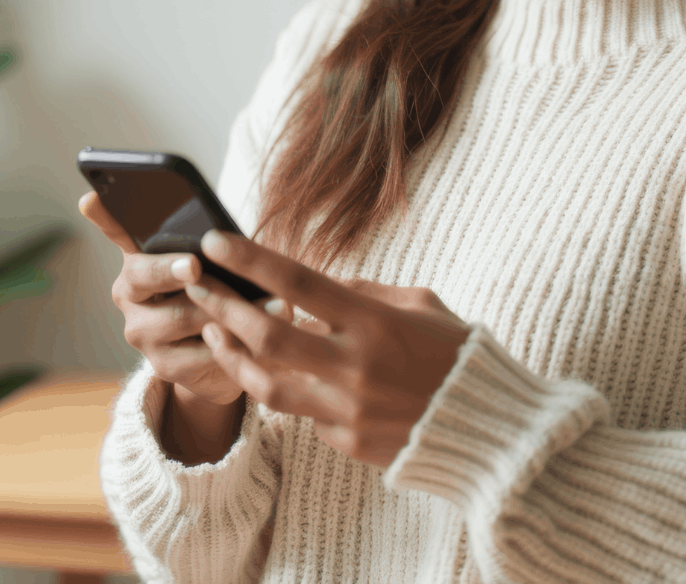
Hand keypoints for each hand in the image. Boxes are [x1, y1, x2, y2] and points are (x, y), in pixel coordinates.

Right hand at [78, 191, 242, 407]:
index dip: (103, 215)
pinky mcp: (163, 367)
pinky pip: (198, 354)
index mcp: (138, 258)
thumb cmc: (219, 290)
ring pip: (181, 316)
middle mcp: (129, 294)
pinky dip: (231, 344)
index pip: (115, 230)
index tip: (91, 198)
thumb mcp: (216, 263)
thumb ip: (210, 249)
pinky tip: (257, 336)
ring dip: (226, 308)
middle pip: (144, 275)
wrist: (225, 352)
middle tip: (194, 265)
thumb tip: (223, 240)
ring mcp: (141, 333)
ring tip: (270, 299)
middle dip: (170, 268)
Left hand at [184, 230, 470, 467]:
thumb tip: (318, 285)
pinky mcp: (346, 442)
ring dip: (233, 355)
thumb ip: (364, 293)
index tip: (215, 242)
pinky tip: (279, 373)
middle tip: (196, 286)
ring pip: (266, 384)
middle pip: (266, 334)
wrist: (488, 429)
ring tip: (214, 332)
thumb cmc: (456, 354)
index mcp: (374, 320)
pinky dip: (288, 390)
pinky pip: (303, 413)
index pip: (298, 281)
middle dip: (223, 307)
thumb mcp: (420, 304)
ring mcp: (347, 409)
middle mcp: (354, 365)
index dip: (251, 260)